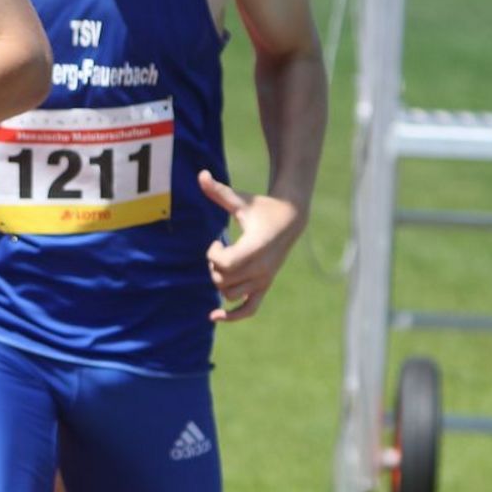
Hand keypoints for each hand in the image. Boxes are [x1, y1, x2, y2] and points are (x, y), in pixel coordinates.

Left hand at [200, 170, 306, 321]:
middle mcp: (261, 268)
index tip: (216, 242)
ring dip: (220, 282)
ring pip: (230, 294)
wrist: (290, 219)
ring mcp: (263, 279)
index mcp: (255, 247)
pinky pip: (249, 309)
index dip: (213, 255)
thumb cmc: (262, 207)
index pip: (225, 264)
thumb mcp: (241, 199)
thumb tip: (200, 175)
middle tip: (219, 251)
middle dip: (213, 266)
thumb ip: (219, 191)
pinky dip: (233, 316)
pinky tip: (214, 317)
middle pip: (223, 281)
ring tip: (224, 265)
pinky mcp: (264, 286)